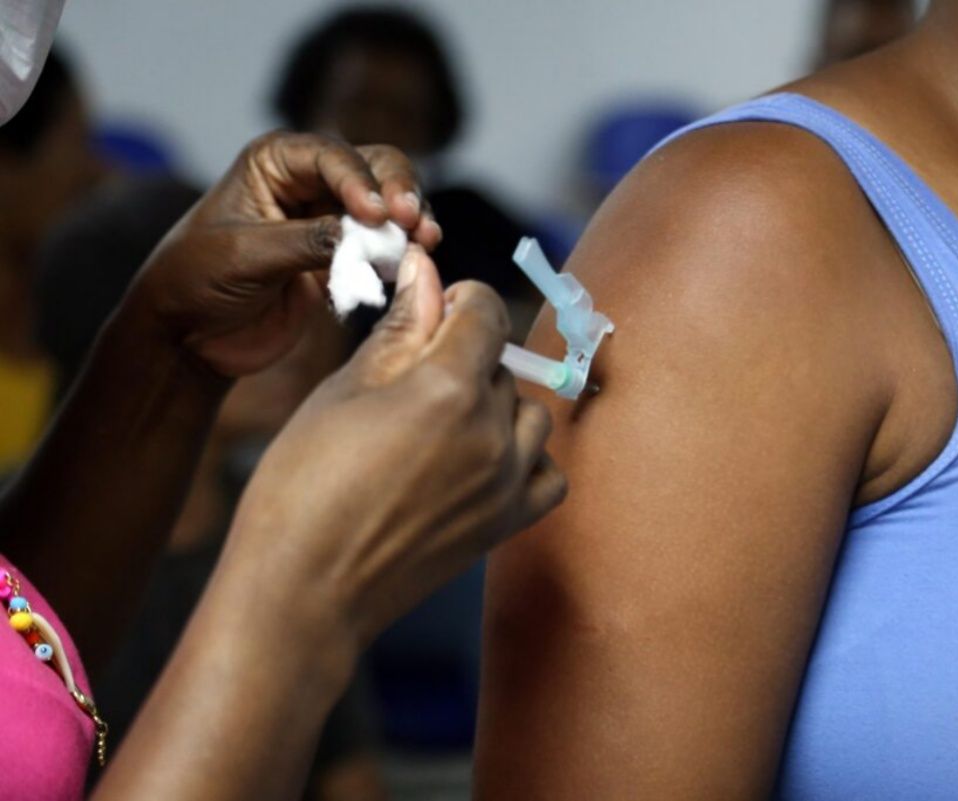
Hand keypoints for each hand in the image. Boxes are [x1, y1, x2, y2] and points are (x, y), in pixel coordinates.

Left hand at [125, 133, 442, 377]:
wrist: (191, 335)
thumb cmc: (197, 281)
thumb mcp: (246, 256)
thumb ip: (305, 241)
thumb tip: (361, 235)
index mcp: (275, 162)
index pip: (332, 155)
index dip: (360, 180)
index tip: (377, 215)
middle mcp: (309, 180)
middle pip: (376, 167)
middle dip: (400, 191)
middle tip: (413, 223)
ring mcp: (331, 218)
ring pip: (389, 205)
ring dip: (411, 221)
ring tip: (425, 242)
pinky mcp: (346, 257)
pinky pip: (385, 246)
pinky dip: (404, 251)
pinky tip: (413, 261)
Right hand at [219, 247, 567, 654]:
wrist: (304, 591)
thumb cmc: (303, 486)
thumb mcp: (345, 391)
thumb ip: (400, 330)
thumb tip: (427, 272)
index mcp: (448, 388)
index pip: (488, 312)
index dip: (462, 300)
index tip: (438, 311)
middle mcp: (491, 433)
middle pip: (503, 365)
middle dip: (466, 358)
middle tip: (412, 383)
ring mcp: (506, 483)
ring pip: (530, 414)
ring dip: (497, 406)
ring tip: (442, 424)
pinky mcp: (506, 525)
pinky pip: (548, 475)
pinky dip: (527, 460)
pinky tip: (483, 461)